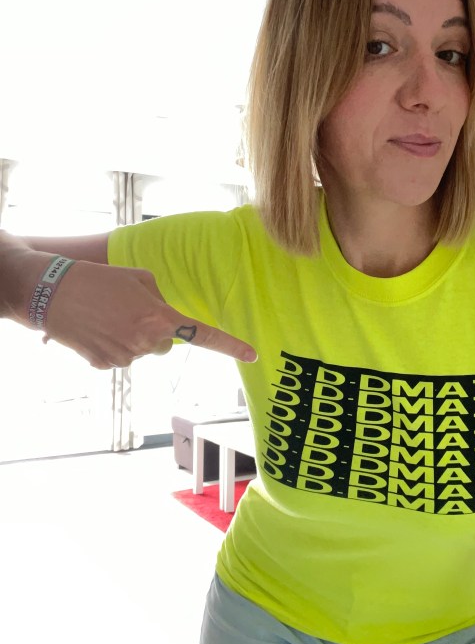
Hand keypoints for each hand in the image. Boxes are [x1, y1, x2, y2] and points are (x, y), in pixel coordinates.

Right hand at [41, 260, 256, 368]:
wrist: (52, 293)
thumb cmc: (98, 279)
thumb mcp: (140, 278)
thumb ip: (161, 300)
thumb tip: (166, 321)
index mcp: (159, 317)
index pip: (202, 335)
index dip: (230, 345)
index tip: (253, 355)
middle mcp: (146, 342)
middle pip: (165, 343)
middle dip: (154, 329)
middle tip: (128, 309)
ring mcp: (125, 357)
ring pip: (143, 350)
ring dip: (131, 336)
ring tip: (107, 315)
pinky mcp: (105, 366)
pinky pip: (122, 357)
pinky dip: (113, 345)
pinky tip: (96, 329)